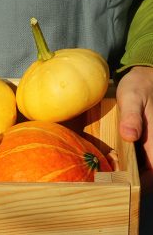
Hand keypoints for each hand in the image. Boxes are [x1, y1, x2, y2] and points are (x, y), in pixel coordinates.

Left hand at [116, 66, 152, 191]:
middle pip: (151, 168)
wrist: (145, 76)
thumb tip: (129, 136)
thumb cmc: (138, 86)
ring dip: (135, 169)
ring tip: (112, 170)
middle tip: (112, 178)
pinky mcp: (148, 137)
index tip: (123, 183)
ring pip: (147, 161)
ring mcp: (152, 139)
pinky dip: (133, 160)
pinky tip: (117, 158)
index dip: (143, 181)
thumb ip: (131, 117)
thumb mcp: (131, 98)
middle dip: (136, 178)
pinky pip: (143, 153)